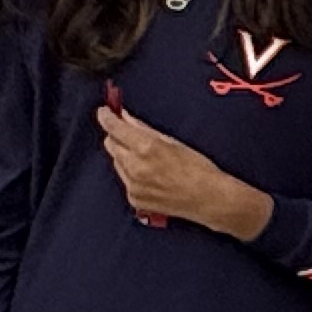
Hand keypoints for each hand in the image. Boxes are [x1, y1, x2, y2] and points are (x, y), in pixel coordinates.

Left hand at [99, 104, 268, 239]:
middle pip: (111, 145)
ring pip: (117, 162)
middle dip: (116, 136)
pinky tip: (149, 173)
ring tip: (147, 156)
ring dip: (124, 155)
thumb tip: (127, 118)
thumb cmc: (197, 169)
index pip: (115, 128)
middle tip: (126, 131)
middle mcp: (135, 168)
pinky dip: (131, 173)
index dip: (106, 117)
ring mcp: (133, 185)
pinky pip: (125, 179)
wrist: (208, 199)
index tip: (104, 112)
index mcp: (145, 148)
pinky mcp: (134, 199)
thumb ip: (144, 129)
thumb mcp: (172, 141)